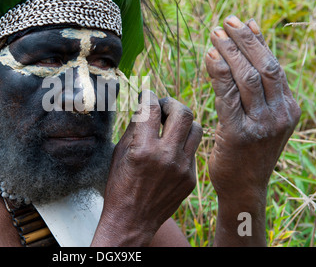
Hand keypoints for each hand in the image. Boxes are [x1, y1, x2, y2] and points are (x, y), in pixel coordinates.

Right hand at [92, 90, 201, 245]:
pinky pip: (193, 150)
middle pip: (183, 113)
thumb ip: (135, 128)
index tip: (147, 95)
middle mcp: (167, 157)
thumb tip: (146, 108)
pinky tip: (171, 149)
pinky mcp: (191, 178)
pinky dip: (183, 143)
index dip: (149, 96)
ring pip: (196, 129)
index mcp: (144, 149)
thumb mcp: (120, 153)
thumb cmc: (120, 186)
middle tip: (164, 107)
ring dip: (183, 122)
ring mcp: (183, 168)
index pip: (152, 109)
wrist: (132, 220)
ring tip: (171, 125)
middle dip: (172, 104)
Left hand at [205, 15, 300, 199]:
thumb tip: (251, 49)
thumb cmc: (246, 149)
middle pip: (264, 66)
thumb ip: (257, 87)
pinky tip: (209, 57)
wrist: (243, 187)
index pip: (274, 66)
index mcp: (288, 108)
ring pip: (248, 77)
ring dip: (230, 52)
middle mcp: (280, 114)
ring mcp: (263, 125)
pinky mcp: (240, 134)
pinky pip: (228, 95)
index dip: (256, 41)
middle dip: (244, 41)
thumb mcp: (260, 117)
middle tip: (225, 22)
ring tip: (214, 35)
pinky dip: (218, 73)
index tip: (240, 22)